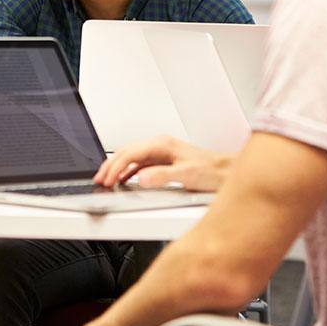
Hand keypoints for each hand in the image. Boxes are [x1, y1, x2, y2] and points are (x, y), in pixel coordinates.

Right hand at [93, 135, 232, 191]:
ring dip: (117, 168)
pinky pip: (140, 163)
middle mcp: (160, 145)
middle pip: (126, 153)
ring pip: (131, 157)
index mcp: (162, 145)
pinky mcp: (165, 161)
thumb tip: (140, 179)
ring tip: (105, 180)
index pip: (129, 154)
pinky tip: (124, 179)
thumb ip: (161, 176)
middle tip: (98, 180)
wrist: (228, 173)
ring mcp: (162, 152)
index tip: (106, 180)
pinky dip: (127, 171)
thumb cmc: (212, 172)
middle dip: (109, 166)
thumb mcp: (186, 175)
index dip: (114, 167)